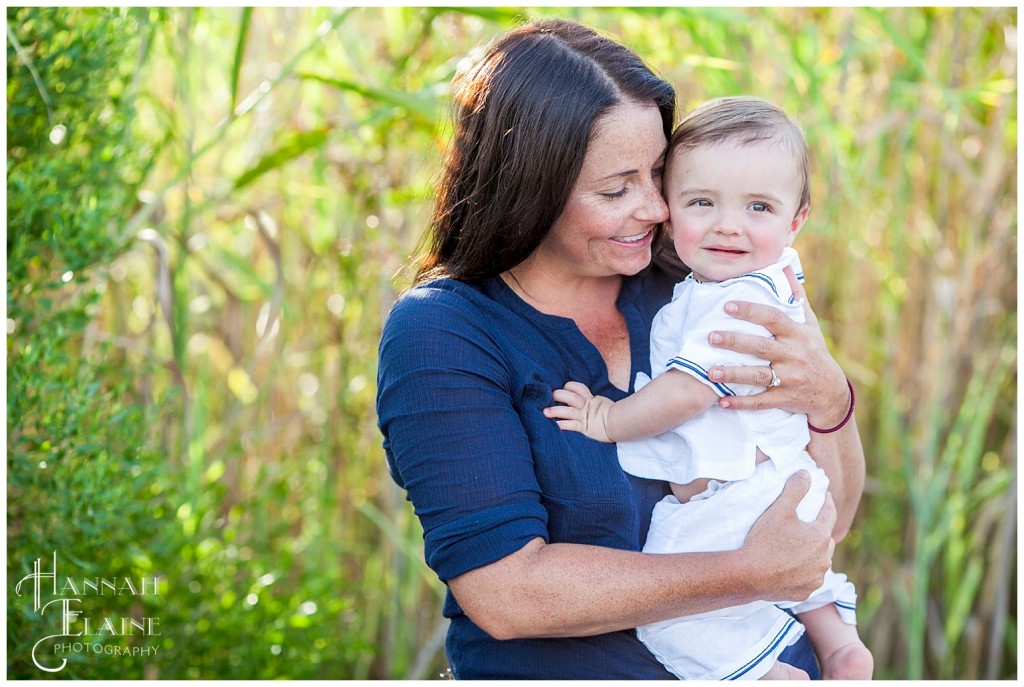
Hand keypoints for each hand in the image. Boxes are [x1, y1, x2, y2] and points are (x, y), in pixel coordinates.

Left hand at [544, 381, 615, 442]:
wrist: (621, 425)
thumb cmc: (611, 415)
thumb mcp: (601, 403)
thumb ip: (591, 399)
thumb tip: (580, 395)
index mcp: (591, 399)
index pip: (578, 388)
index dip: (570, 386)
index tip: (563, 386)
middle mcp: (586, 406)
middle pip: (571, 397)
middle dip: (559, 395)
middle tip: (550, 396)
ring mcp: (585, 417)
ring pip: (568, 411)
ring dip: (555, 411)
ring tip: (545, 412)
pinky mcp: (585, 428)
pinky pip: (572, 425)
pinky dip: (562, 425)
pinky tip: (555, 425)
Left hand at [706, 266, 848, 427]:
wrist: (832, 392)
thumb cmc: (814, 351)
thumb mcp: (810, 324)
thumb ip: (795, 296)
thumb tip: (786, 263)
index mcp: (797, 334)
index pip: (773, 318)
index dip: (751, 311)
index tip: (727, 305)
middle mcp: (794, 355)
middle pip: (761, 347)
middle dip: (736, 342)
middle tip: (711, 337)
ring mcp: (789, 379)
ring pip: (758, 376)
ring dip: (733, 375)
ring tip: (709, 372)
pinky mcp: (784, 399)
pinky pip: (760, 402)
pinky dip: (741, 403)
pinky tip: (721, 401)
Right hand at [743, 471, 836, 601]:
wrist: (749, 575)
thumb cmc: (764, 541)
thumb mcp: (779, 509)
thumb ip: (795, 489)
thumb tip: (806, 474)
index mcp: (820, 536)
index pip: (829, 513)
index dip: (827, 502)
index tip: (824, 495)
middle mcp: (824, 558)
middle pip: (826, 539)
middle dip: (820, 530)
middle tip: (808, 523)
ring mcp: (816, 577)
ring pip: (820, 560)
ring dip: (813, 553)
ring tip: (799, 546)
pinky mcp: (806, 592)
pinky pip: (810, 578)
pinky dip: (805, 571)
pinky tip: (792, 567)